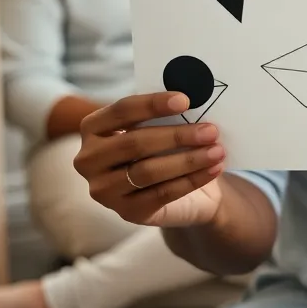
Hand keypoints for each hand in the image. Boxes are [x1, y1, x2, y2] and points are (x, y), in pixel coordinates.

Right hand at [73, 92, 227, 226]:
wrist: (179, 192)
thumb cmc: (167, 148)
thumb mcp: (163, 127)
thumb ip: (168, 113)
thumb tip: (195, 96)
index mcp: (93, 128)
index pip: (121, 111)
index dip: (152, 104)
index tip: (185, 100)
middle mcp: (89, 160)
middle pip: (134, 143)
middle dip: (176, 136)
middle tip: (211, 130)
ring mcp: (104, 189)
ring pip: (148, 171)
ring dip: (188, 160)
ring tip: (217, 150)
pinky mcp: (126, 212)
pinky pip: (162, 194)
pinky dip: (192, 180)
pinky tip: (214, 169)